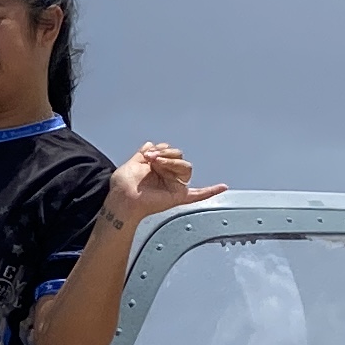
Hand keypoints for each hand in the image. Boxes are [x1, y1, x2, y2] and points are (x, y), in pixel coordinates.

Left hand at [107, 142, 225, 229]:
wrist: (122, 200)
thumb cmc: (123, 186)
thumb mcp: (132, 164)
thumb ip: (143, 153)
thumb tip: (151, 144)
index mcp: (158, 168)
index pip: (169, 151)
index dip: (161, 149)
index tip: (148, 153)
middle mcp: (168, 175)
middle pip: (179, 157)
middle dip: (166, 154)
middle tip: (152, 158)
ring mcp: (174, 184)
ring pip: (186, 167)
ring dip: (172, 162)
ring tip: (158, 164)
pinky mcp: (178, 195)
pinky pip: (198, 194)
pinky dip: (211, 191)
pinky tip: (222, 187)